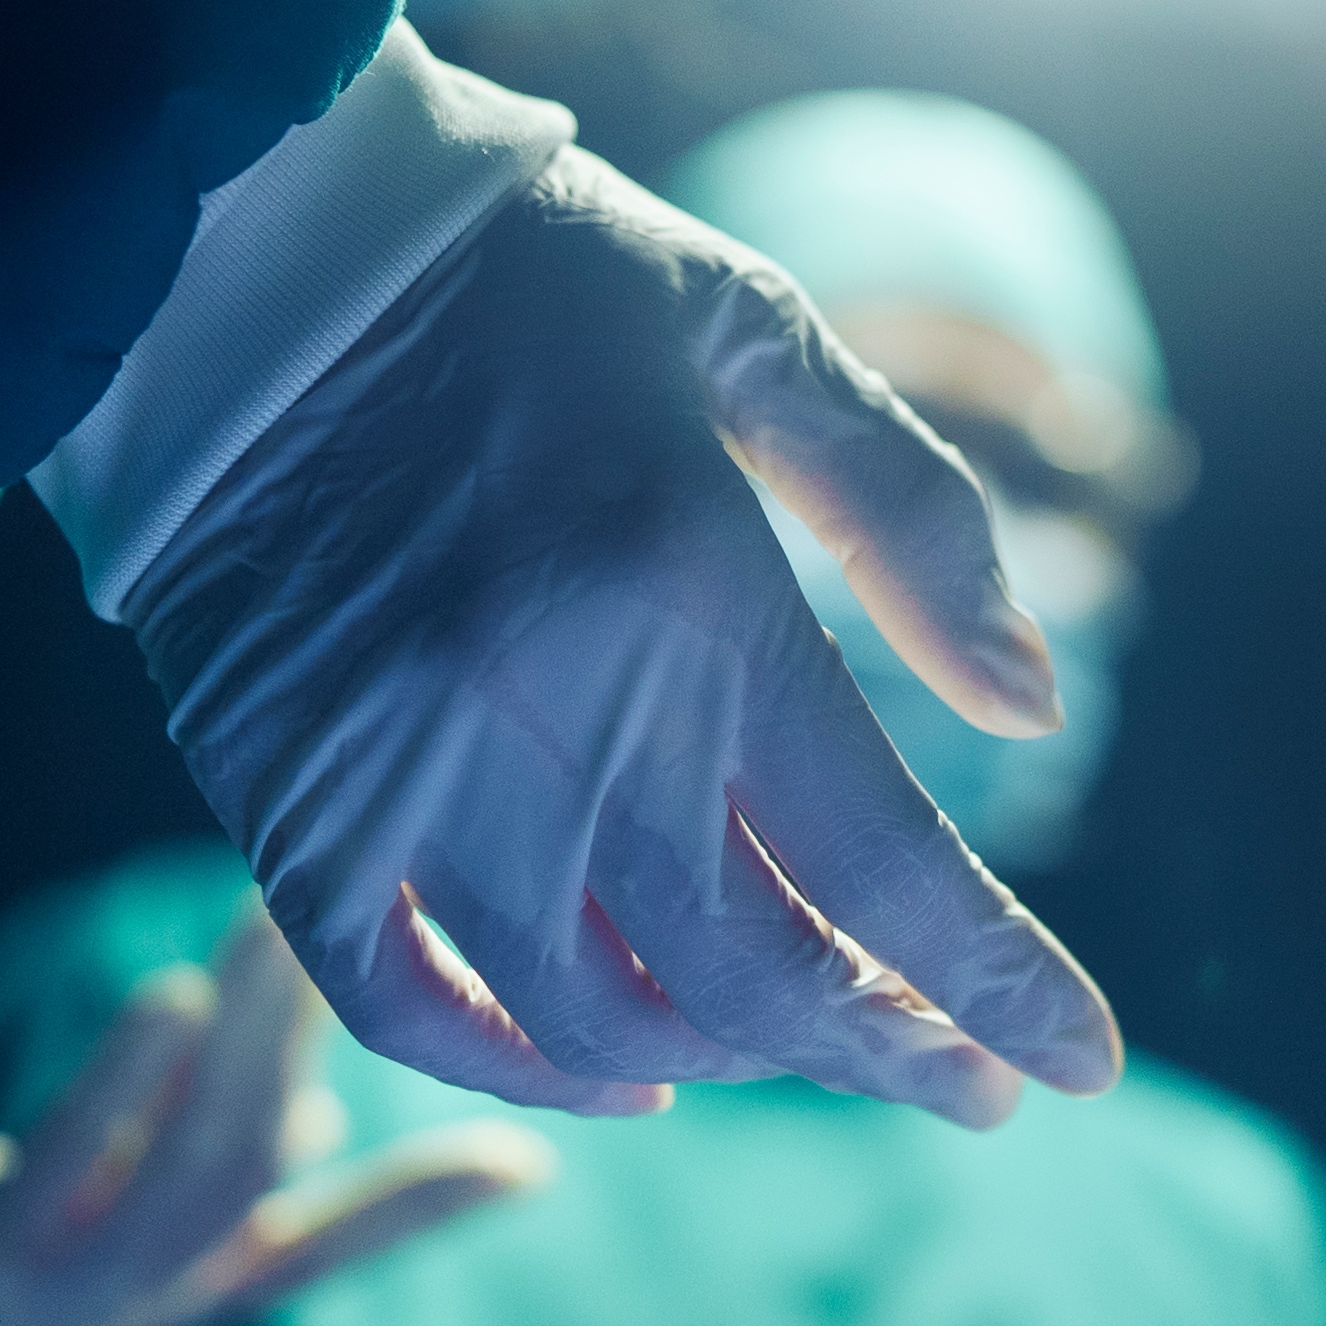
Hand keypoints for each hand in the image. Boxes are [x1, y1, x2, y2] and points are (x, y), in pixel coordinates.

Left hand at [0, 907, 552, 1325]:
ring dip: (240, 1047)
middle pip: (255, 1181)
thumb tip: (310, 1118)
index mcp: (181, 1290)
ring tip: (271, 931)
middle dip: (311, 1047)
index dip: (428, 1208)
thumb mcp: (105, 1208)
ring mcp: (48, 1294)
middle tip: (358, 923)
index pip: (328, 1250)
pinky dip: (122, 1087)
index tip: (536, 1156)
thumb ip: (212, 1164)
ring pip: (184, 1176)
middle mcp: (134, 1304)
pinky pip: (63, 1172)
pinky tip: (167, 998)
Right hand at [132, 145, 1123, 1128]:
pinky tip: (618, 1074)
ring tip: (802, 1038)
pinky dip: (522, 1069)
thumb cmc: (532, 274)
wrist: (245, 243)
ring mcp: (407, 774)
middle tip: (964, 1081)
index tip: (1081, 1062)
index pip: (887, 865)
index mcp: (694, 593)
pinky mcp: (286, 803)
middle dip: (890, 1053)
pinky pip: (403, 1009)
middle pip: (758, 978)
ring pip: (598, 1020)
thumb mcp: (758, 334)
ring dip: (727, 1062)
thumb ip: (913, 516)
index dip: (1002, 989)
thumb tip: (1036, 703)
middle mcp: (555, 712)